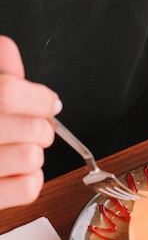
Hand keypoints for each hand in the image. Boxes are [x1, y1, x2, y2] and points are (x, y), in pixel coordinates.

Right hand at [0, 36, 61, 209]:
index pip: (6, 94)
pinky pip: (28, 187)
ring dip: (33, 153)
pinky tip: (14, 171)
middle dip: (41, 126)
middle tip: (32, 127)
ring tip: (17, 149)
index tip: (49, 102)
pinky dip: (30, 179)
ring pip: (31, 157)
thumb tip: (7, 51)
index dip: (38, 97)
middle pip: (30, 128)